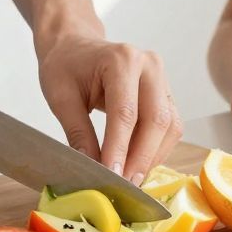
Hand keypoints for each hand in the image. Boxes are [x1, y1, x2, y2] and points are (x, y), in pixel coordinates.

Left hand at [37, 33, 181, 184]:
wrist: (75, 45)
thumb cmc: (65, 66)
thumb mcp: (61, 98)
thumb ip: (78, 133)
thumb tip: (91, 169)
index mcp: (121, 59)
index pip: (125, 112)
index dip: (119, 148)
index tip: (110, 176)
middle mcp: (149, 65)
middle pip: (156, 120)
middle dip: (141, 158)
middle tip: (125, 186)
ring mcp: (162, 78)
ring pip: (169, 126)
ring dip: (152, 157)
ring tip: (130, 180)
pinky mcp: (165, 93)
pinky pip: (169, 126)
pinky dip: (156, 149)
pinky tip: (137, 164)